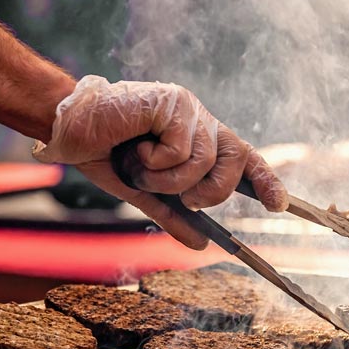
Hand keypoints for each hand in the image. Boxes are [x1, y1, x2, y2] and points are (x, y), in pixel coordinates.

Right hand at [32, 75, 287, 248]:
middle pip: (235, 162)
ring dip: (168, 179)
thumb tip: (201, 245)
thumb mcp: (145, 193)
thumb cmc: (107, 154)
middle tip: (183, 196)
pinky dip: (153, 161)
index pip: (245, 159)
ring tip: (139, 165)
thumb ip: (174, 215)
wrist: (69, 130)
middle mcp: (202, 123)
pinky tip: (134, 146)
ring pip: (205, 162)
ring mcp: (190, 111)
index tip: (279, 205)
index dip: (266, 180)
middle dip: (211, 192)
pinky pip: (180, 149)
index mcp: (200, 141)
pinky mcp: (174, 103)